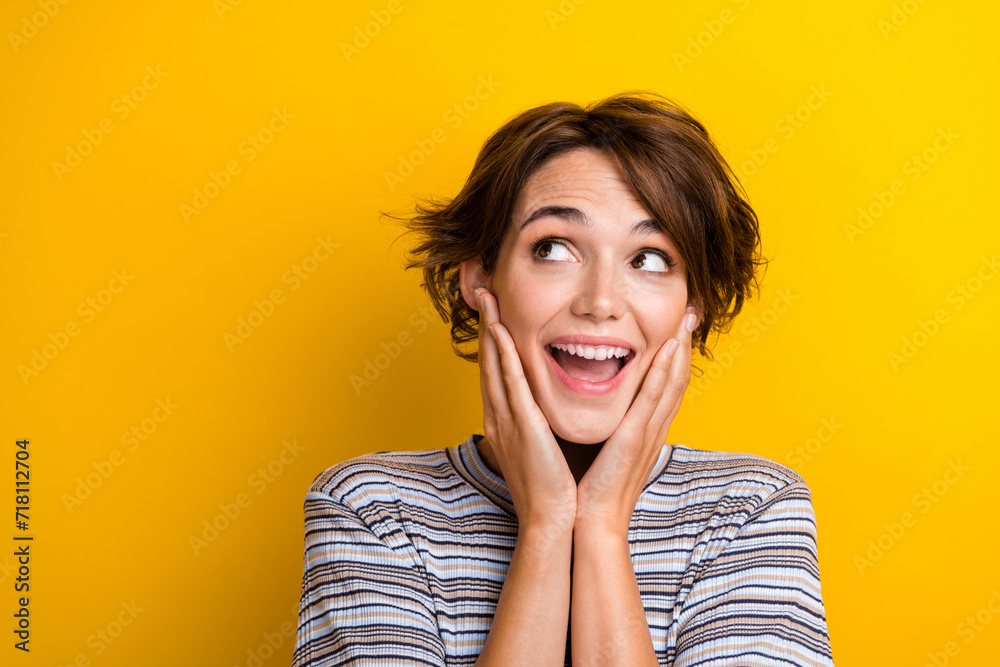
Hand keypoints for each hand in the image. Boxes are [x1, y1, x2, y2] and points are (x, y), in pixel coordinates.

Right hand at [475, 287, 577, 528]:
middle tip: (483, 292)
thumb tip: (551, 407)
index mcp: (506, 422)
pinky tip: (500, 331)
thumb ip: (543, 423)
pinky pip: (509, 383)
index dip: (494, 341)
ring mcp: (506, 421)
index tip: (495, 313)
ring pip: (495, 365)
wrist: (553, 521)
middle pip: (490, 362)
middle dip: (486, 325)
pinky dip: (503, 354)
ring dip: (491, 329)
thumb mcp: (544, 448)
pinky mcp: (521, 426)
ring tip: (488, 298)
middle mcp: (500, 417)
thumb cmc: (553, 488)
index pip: (498, 372)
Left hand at [574, 305, 698, 537]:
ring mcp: (648, 434)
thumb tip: (600, 413)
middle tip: (690, 312)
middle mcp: (652, 430)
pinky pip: (654, 398)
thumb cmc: (589, 491)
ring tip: (687, 318)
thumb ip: (606, 430)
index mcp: (644, 433)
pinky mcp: (636, 439)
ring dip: (681, 348)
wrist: (589, 523)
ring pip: (671, 383)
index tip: (676, 329)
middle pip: (676, 380)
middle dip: (684, 345)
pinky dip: (665, 371)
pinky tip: (671, 347)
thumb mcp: (603, 452)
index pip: (664, 388)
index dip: (674, 358)